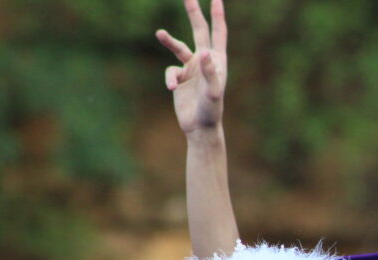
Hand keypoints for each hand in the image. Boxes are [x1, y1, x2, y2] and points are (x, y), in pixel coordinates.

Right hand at [156, 0, 226, 134]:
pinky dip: (170, 79)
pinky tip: (173, 89)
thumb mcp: (213, 92)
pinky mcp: (180, 78)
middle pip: (199, 31)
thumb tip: (205, 52)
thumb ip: (210, 72)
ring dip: (169, 42)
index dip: (218, 15)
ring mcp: (191, 69)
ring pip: (178, 48)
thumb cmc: (211, 110)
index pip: (218, 33)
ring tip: (159, 34)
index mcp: (218, 61)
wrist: (200, 127)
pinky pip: (170, 72)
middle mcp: (205, 61)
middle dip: (194, 13)